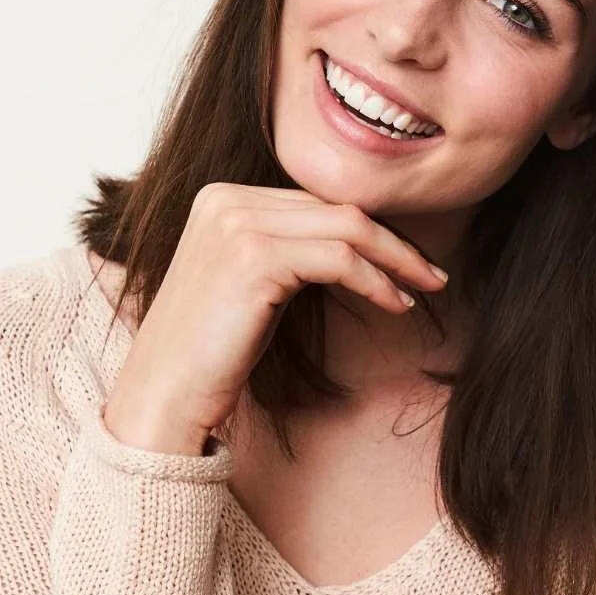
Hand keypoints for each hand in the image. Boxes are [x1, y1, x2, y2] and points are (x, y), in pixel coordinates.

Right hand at [103, 183, 448, 455]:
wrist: (163, 396)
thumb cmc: (212, 352)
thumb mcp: (253, 282)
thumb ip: (290, 247)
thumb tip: (359, 240)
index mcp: (221, 197)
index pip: (315, 200)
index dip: (368, 228)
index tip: (406, 259)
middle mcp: (225, 199)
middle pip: (334, 206)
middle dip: (391, 240)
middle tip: (431, 273)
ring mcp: (237, 223)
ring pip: (346, 226)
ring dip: (395, 259)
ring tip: (425, 289)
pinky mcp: (254, 256)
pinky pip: (339, 258)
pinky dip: (376, 279)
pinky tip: (397, 304)